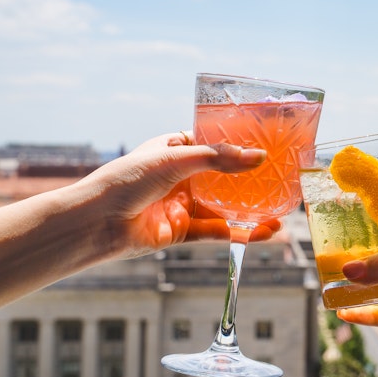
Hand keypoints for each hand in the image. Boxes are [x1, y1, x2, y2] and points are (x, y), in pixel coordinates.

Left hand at [86, 132, 277, 258]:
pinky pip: (217, 232)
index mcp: (174, 150)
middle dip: (251, 181)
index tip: (267, 146)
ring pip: (224, 208)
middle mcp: (180, 177)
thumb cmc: (126, 180)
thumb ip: (218, 159)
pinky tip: (263, 232)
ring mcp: (182, 205)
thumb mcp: (175, 159)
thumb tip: (258, 157)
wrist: (95, 223)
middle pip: (224, 178)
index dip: (238, 145)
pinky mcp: (182, 232)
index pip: (213, 143)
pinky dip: (240, 233)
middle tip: (281, 180)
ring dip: (251, 212)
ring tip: (281, 213)